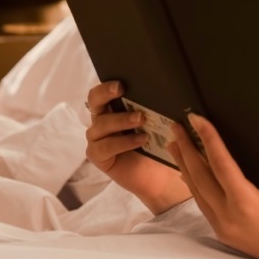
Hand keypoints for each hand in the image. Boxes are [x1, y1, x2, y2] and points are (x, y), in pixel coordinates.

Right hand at [84, 81, 189, 213]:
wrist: (159, 174)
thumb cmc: (158, 144)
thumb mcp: (157, 122)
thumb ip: (153, 106)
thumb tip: (164, 88)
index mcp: (113, 107)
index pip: (102, 91)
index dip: (107, 85)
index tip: (121, 83)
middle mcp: (102, 120)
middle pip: (94, 101)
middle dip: (105, 92)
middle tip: (121, 89)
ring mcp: (97, 138)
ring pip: (101, 124)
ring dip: (121, 120)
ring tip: (141, 119)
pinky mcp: (98, 156)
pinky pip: (104, 146)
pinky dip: (123, 142)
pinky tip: (140, 140)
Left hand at [168, 113, 258, 258]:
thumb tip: (240, 145)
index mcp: (246, 202)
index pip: (220, 163)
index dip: (207, 137)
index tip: (196, 118)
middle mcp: (228, 216)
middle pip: (199, 176)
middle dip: (186, 149)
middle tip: (177, 127)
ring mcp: (223, 227)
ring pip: (196, 191)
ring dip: (184, 166)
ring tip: (176, 145)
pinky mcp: (222, 233)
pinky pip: (202, 204)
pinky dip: (194, 185)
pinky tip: (189, 173)